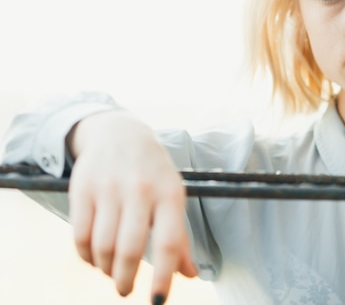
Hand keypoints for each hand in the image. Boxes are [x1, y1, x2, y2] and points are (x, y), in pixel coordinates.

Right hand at [67, 111, 197, 302]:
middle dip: (126, 280)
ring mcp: (109, 187)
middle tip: (126, 290)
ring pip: (102, 246)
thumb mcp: (174, 196)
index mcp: (170, 193)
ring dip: (106, 269)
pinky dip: (86, 256)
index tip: (158, 301)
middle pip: (130, 248)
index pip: (169, 242)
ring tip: (112, 272)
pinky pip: (79, 235)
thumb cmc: (154, 173)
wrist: (120, 133)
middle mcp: (141, 189)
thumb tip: (191, 275)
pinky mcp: (82, 188)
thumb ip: (180, 236)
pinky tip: (94, 258)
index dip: (164, 276)